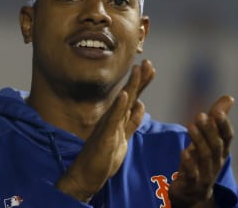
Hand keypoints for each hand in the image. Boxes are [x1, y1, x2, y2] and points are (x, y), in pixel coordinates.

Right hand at [56, 59, 154, 201]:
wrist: (87, 174)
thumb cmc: (104, 156)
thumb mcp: (124, 137)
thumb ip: (132, 121)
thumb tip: (141, 105)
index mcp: (119, 117)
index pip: (133, 97)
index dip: (142, 83)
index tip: (150, 68)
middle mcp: (114, 117)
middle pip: (130, 95)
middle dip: (139, 79)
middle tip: (148, 63)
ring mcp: (109, 125)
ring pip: (123, 103)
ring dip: (131, 86)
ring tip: (138, 70)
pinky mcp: (106, 135)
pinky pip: (114, 119)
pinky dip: (119, 106)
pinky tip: (124, 95)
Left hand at [169, 95, 234, 207]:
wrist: (192, 192)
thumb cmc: (202, 160)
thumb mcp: (209, 139)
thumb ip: (216, 119)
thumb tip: (229, 97)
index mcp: (222, 150)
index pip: (228, 137)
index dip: (224, 125)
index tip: (218, 111)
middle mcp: (216, 162)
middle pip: (216, 145)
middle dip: (210, 130)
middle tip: (200, 115)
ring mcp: (206, 174)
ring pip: (205, 157)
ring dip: (199, 140)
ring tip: (190, 125)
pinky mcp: (193, 183)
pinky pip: (193, 174)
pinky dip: (189, 163)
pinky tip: (184, 152)